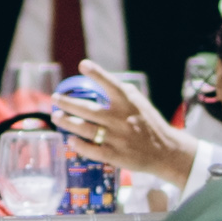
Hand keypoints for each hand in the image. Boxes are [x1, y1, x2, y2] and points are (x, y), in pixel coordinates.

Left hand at [53, 70, 197, 192]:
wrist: (166, 152)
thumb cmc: (150, 124)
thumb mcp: (141, 103)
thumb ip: (123, 91)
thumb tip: (101, 79)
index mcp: (129, 103)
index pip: (111, 85)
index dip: (97, 73)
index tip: (83, 64)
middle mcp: (121, 119)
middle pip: (88, 109)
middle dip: (68, 103)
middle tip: (55, 98)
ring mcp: (117, 138)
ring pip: (85, 129)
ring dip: (67, 122)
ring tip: (56, 117)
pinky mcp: (115, 155)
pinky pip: (92, 149)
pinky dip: (79, 145)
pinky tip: (70, 140)